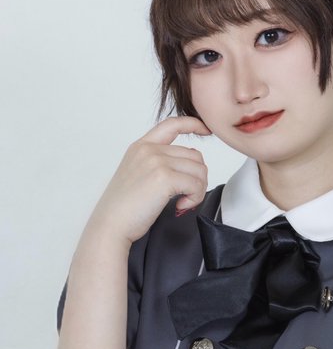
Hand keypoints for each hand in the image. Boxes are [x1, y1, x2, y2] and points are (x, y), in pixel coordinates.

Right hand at [89, 115, 210, 245]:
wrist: (110, 225)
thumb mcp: (139, 174)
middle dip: (197, 178)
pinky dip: (195, 198)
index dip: (193, 123)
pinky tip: (181, 206)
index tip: (206, 129)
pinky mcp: (164, 177)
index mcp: (141, 146)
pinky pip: (196, 184)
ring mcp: (156, 161)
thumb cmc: (124, 208)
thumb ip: (161, 162)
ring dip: (198, 189)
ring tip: (183, 201)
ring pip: (199, 170)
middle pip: (194, 156)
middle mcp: (149, 149)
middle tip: (187, 196)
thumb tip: (192, 159)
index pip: (172, 124)